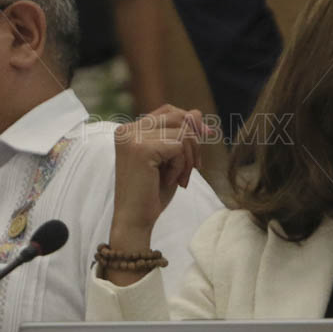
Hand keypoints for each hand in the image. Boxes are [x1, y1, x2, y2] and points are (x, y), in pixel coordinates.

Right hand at [110, 105, 209, 245]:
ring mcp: (132, 138)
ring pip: (183, 133)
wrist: (135, 220)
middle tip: (193, 168)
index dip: (191, 124)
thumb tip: (197, 112)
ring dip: (189, 159)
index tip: (205, 139)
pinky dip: (182, 166)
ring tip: (180, 178)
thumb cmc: (152, 192)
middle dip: (194, 143)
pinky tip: (171, 181)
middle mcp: (127, 130)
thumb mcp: (169, 158)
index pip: (169, 111)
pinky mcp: (142, 149)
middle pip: (179, 118)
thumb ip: (179, 134)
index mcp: (129, 130)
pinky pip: (180, 147)